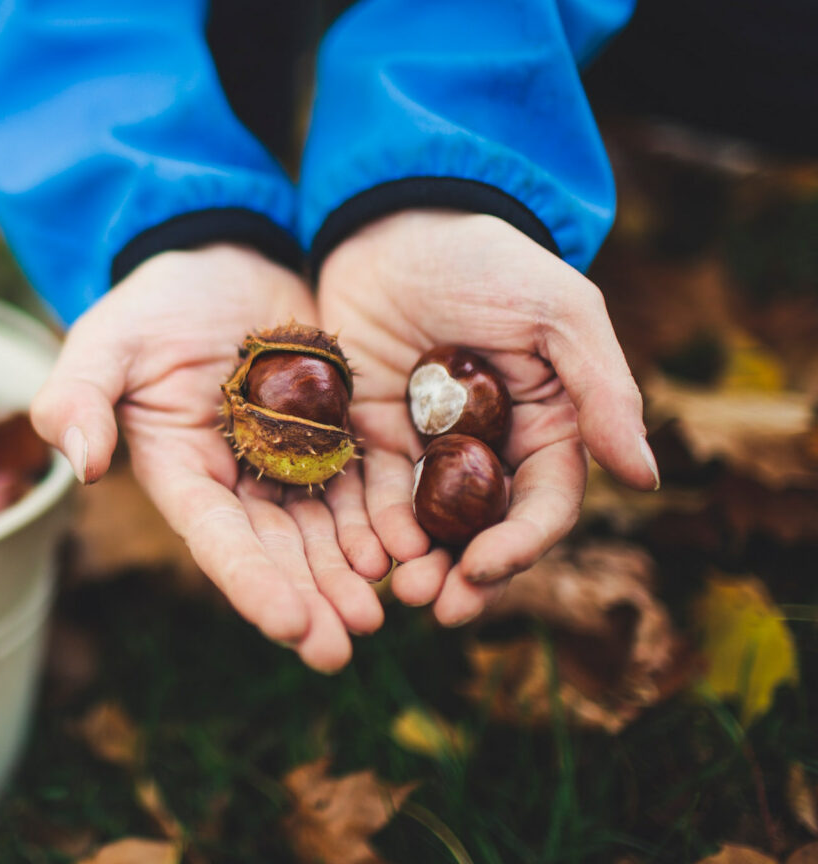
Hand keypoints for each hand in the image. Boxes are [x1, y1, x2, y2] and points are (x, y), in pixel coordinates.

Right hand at [32, 244, 388, 671]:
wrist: (223, 258)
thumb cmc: (153, 303)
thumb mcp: (106, 340)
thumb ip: (78, 396)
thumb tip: (81, 463)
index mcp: (183, 474)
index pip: (217, 539)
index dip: (252, 583)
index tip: (290, 626)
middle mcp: (239, 483)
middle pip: (277, 552)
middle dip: (310, 600)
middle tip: (344, 646)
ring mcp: (292, 463)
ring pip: (327, 531)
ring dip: (351, 576)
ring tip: (385, 612)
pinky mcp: (338, 436)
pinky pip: (366, 485)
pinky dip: (386, 520)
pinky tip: (413, 550)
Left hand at [315, 210, 659, 625]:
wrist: (393, 223)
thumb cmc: (486, 260)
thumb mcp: (556, 313)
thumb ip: (602, 391)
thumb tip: (645, 478)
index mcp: (547, 426)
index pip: (543, 504)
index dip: (521, 545)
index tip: (486, 568)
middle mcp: (489, 448)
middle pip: (483, 531)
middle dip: (465, 575)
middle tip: (437, 608)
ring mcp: (427, 446)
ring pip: (426, 526)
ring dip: (415, 565)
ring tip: (396, 594)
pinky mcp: (370, 436)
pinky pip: (370, 494)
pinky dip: (368, 530)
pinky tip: (359, 556)